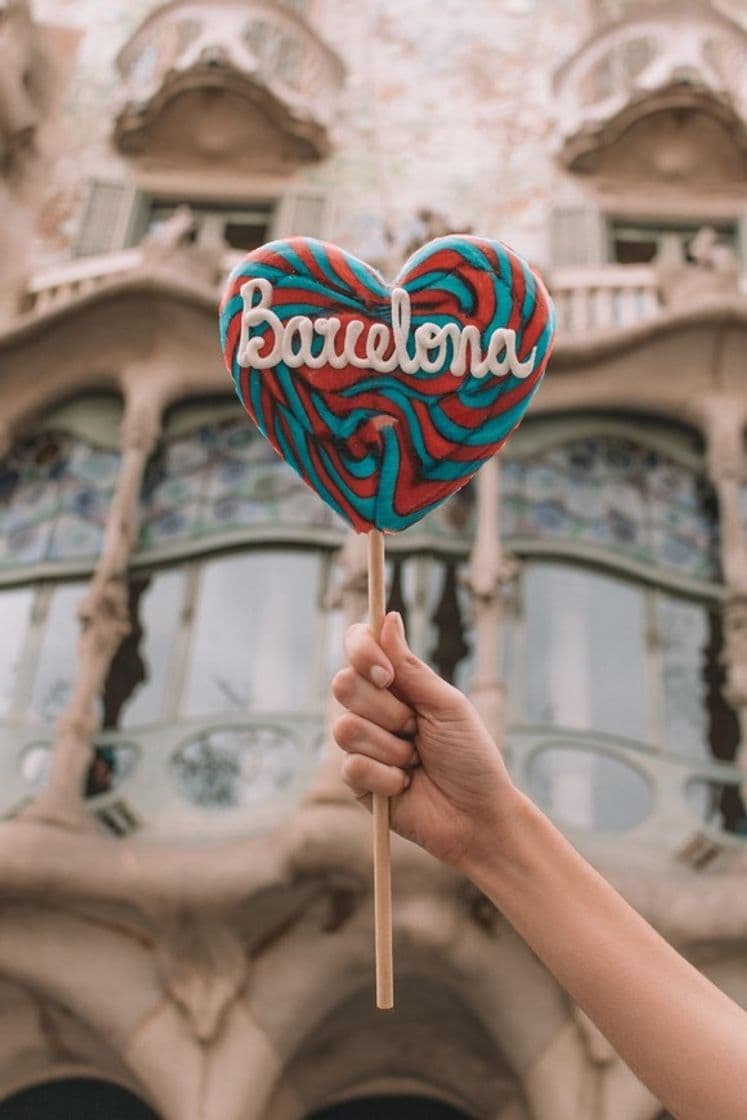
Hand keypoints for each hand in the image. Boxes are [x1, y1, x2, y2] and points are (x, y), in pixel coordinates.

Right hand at [331, 611, 517, 869]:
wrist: (478, 815)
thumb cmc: (471, 756)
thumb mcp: (446, 704)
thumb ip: (410, 666)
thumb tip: (387, 617)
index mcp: (395, 683)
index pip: (358, 647)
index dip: (362, 652)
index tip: (387, 674)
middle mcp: (373, 708)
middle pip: (343, 683)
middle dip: (386, 710)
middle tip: (415, 728)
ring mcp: (362, 744)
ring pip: (346, 727)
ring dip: (390, 747)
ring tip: (415, 761)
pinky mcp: (356, 781)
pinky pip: (352, 766)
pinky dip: (387, 777)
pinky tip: (405, 785)